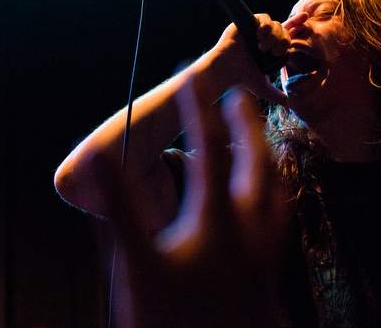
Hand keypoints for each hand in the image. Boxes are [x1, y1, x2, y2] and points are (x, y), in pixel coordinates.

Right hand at [95, 78, 286, 327]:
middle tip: (237, 96)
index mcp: (217, 218)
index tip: (190, 77)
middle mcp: (252, 227)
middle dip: (246, 124)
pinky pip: (280, 215)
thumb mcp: (138, 264)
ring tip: (261, 138)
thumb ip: (122, 208)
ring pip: (277, 189)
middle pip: (257, 161)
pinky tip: (268, 200)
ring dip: (267, 156)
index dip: (198, 109)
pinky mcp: (270, 271)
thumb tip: (99, 160)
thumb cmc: (173, 318)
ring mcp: (266, 250)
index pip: (208, 148)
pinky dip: (274, 192)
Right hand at [207, 13, 289, 104]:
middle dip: (282, 41)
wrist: (226, 71)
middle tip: (273, 52)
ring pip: (276, 23)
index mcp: (270, 47)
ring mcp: (255, 28)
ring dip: (274, 36)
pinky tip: (259, 37)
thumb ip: (278, 96)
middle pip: (284, 29)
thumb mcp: (264, 89)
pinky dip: (266, 26)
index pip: (286, 32)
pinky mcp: (246, 22)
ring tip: (263, 47)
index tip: (306, 17)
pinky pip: (264, 17)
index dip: (296, 23)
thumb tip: (291, 109)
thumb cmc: (242, 79)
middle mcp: (263, 36)